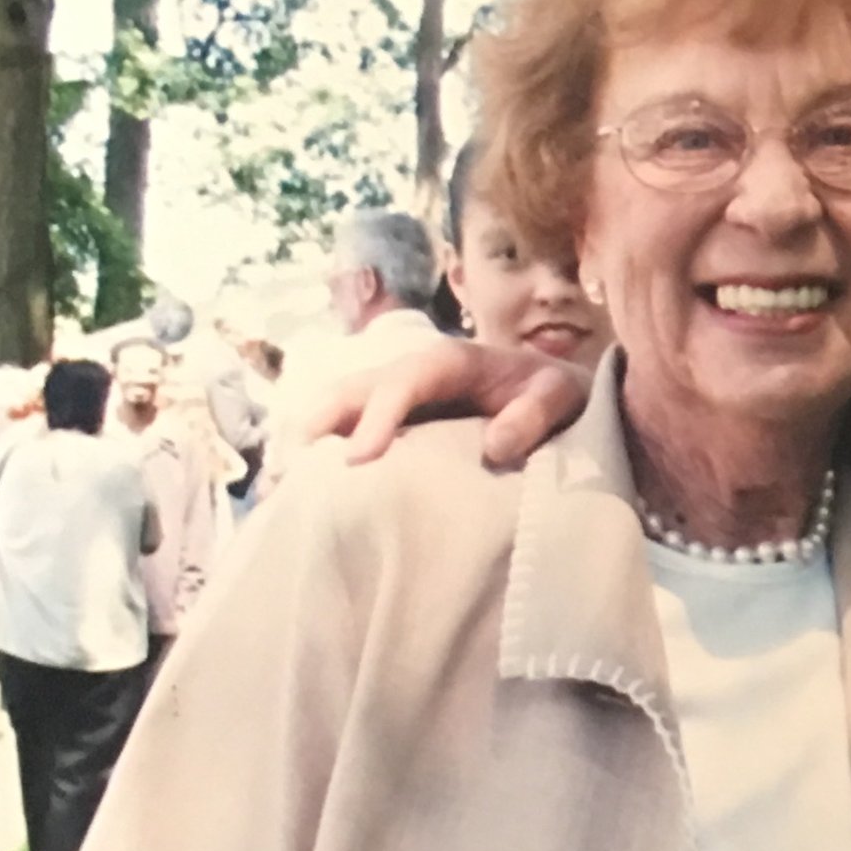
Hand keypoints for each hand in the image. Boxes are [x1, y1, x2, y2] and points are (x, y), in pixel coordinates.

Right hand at [306, 343, 591, 471]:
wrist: (566, 397)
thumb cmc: (562, 396)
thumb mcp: (562, 399)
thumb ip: (535, 416)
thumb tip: (494, 449)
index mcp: (454, 362)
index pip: (405, 380)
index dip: (378, 415)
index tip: (360, 459)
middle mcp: (419, 374)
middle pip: (359, 385)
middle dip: (325, 418)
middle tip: (297, 465)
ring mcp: (406, 398)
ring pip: (347, 405)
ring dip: (316, 435)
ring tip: (284, 480)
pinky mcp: (402, 423)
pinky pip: (357, 429)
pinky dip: (329, 452)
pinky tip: (307, 488)